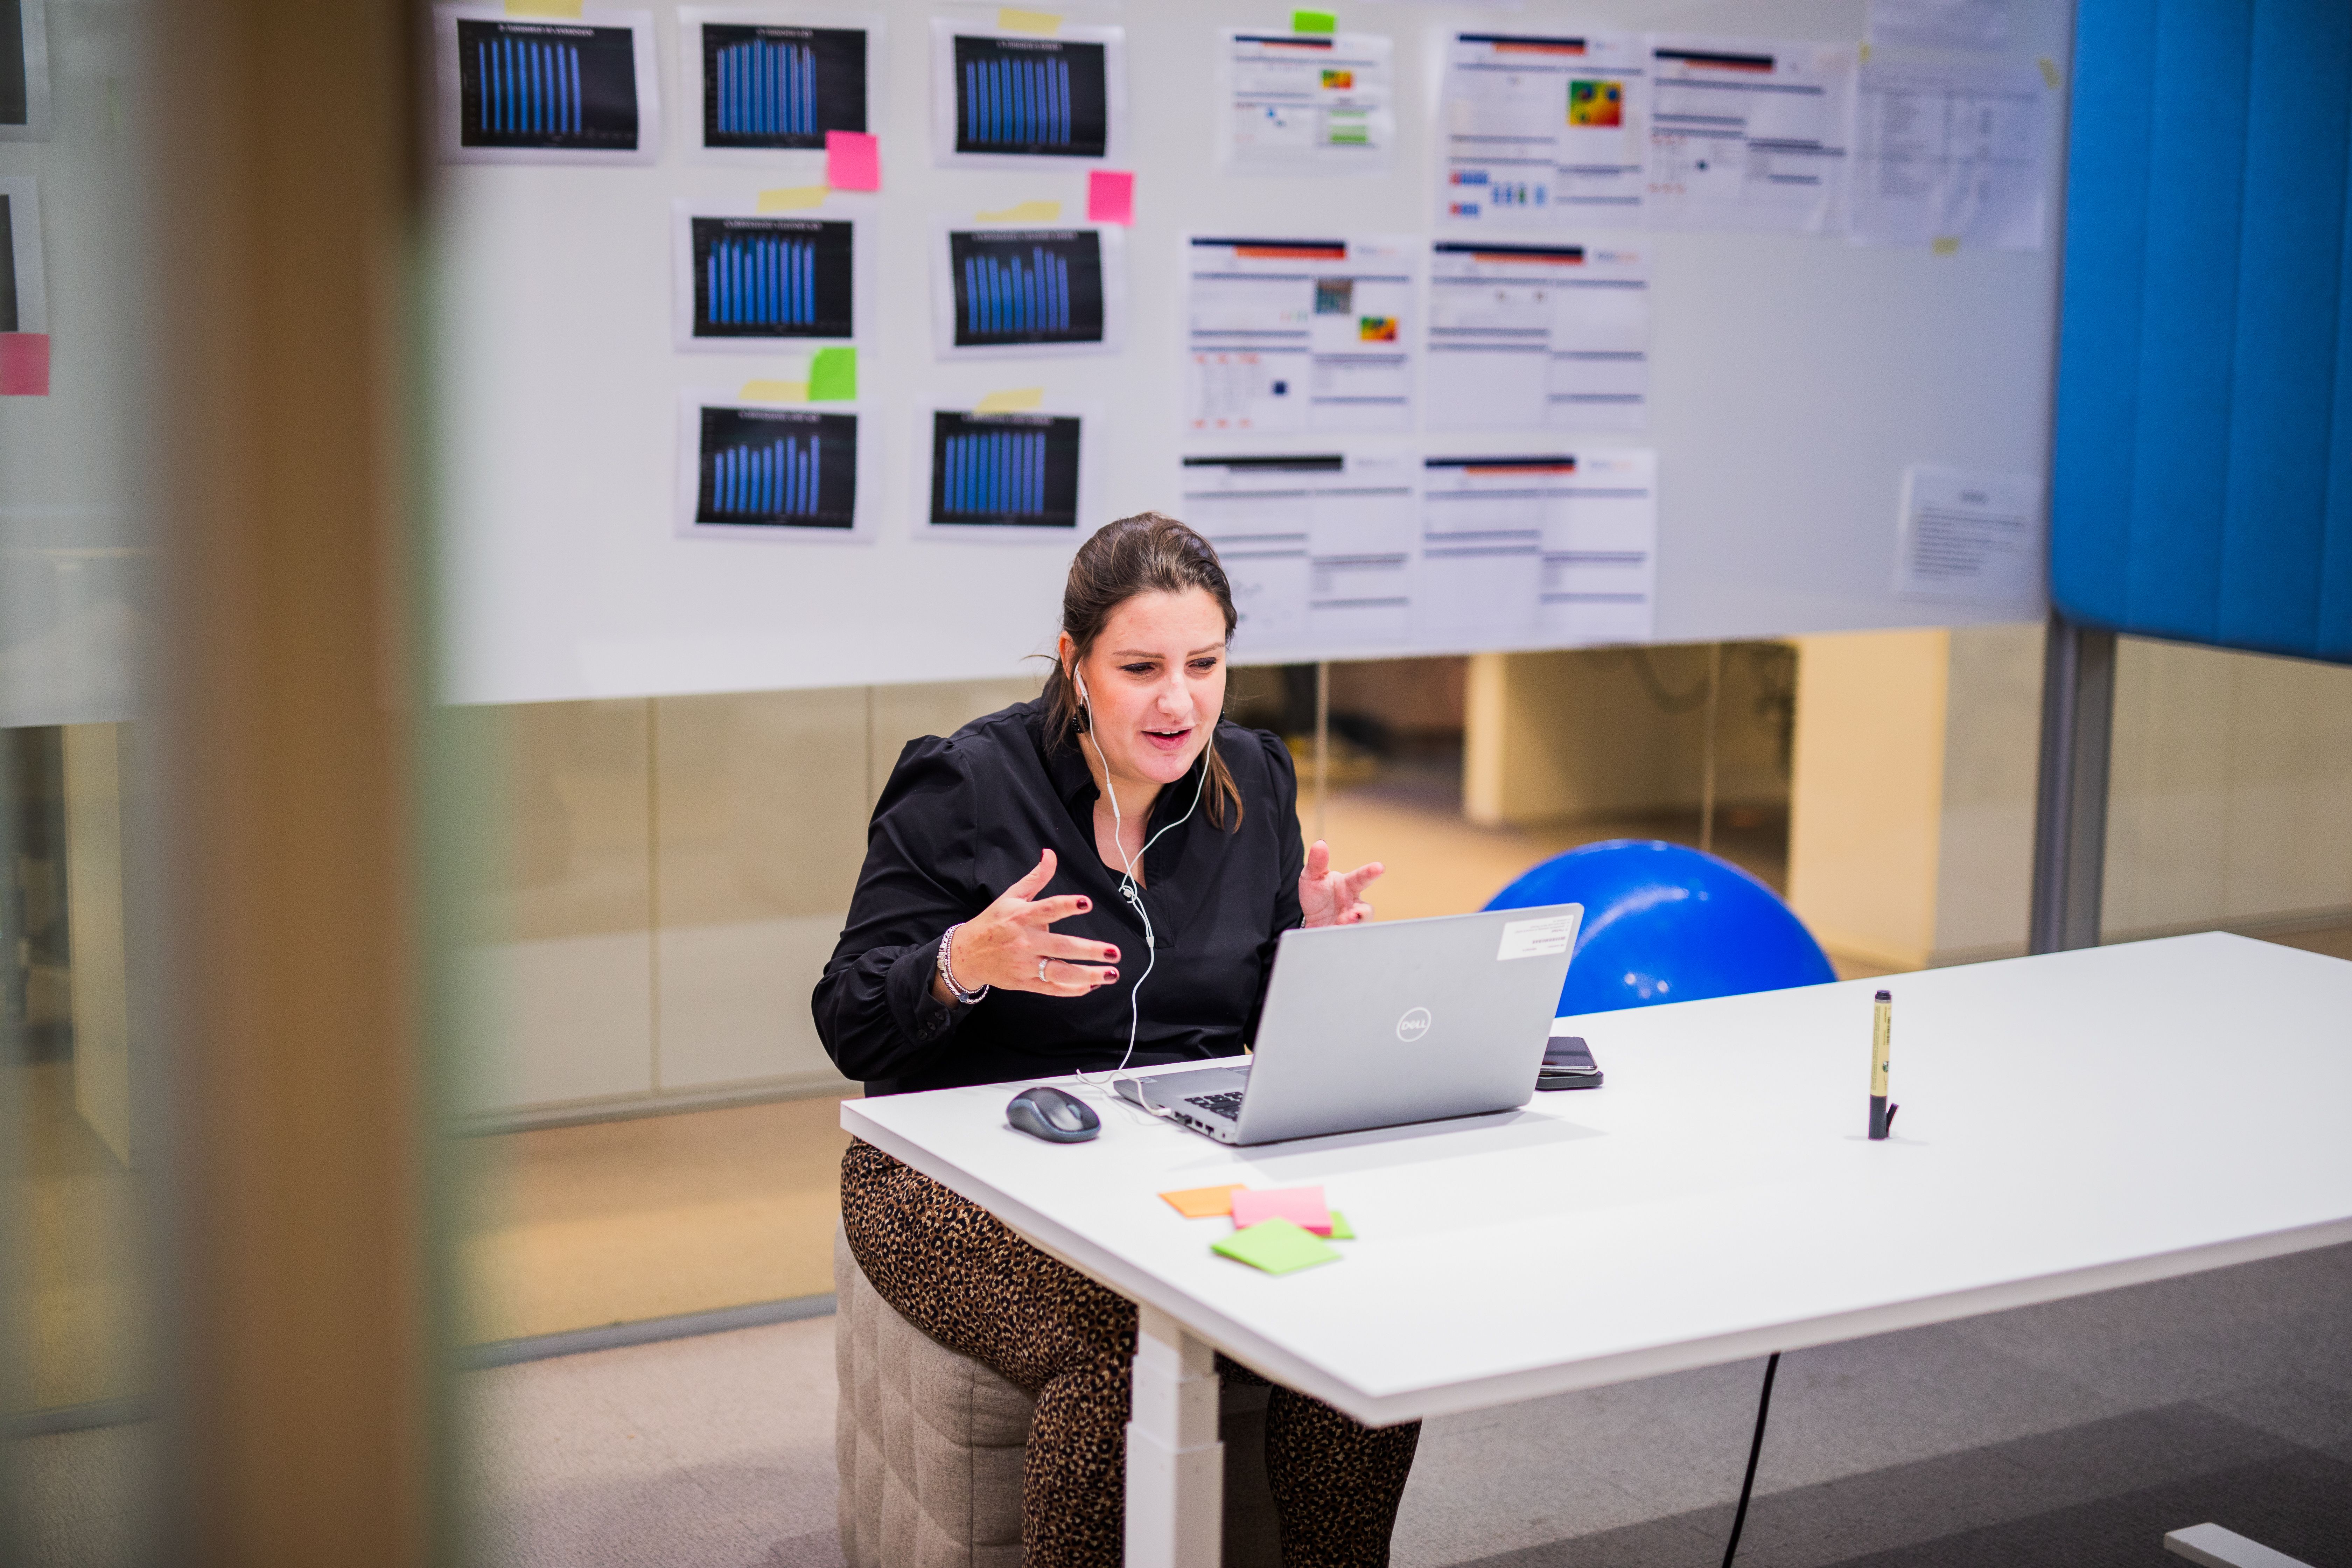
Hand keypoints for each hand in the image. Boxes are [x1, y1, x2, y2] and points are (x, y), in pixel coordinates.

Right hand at [937, 848, 1121, 1001]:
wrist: (966, 954)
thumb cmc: (993, 922)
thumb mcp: (1011, 896)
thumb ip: (1036, 877)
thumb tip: (1050, 854)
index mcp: (1021, 916)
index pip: (1047, 909)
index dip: (1066, 906)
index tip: (1086, 903)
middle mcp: (1024, 941)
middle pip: (1060, 946)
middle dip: (1089, 950)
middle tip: (1114, 952)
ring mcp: (1024, 964)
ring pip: (1059, 972)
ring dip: (1087, 975)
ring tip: (1111, 974)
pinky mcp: (1024, 983)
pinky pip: (1051, 988)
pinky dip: (1071, 989)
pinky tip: (1091, 986)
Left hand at [1299, 839, 1380, 927]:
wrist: (1311, 919)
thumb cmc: (1316, 894)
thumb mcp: (1312, 876)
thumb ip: (1317, 862)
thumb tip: (1320, 843)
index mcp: (1348, 885)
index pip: (1361, 878)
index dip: (1370, 872)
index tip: (1379, 867)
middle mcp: (1353, 904)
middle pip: (1366, 909)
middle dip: (1364, 912)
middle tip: (1357, 913)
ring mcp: (1351, 921)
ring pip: (1360, 926)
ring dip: (1352, 925)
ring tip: (1342, 923)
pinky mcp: (1345, 934)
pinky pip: (1349, 936)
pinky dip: (1343, 934)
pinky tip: (1334, 931)